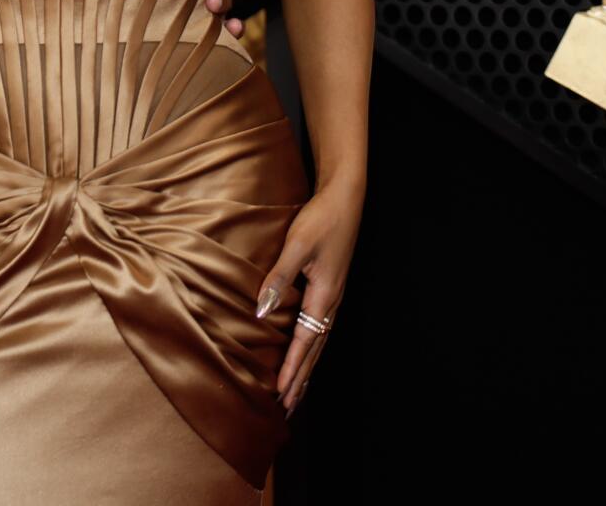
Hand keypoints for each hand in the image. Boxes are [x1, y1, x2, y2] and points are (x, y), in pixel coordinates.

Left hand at [256, 175, 363, 414]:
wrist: (345, 198)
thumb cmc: (320, 219)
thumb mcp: (296, 246)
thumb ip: (278, 279)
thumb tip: (261, 311)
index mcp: (324, 296)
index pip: (304, 342)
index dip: (292, 368)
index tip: (281, 393)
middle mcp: (331, 302)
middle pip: (315, 350)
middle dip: (302, 379)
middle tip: (289, 407)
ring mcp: (333, 296)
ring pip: (319, 341)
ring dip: (307, 367)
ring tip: (297, 391)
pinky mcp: (330, 287)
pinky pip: (319, 327)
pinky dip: (311, 347)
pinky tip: (304, 352)